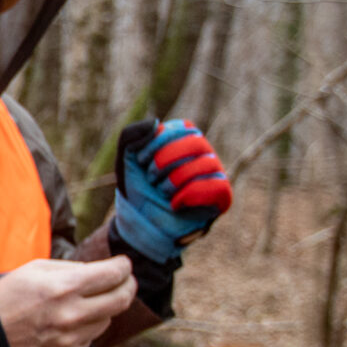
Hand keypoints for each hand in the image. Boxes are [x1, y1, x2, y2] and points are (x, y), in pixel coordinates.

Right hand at [0, 257, 134, 346]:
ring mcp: (72, 338)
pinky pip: (91, 337)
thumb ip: (72, 268)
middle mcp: (72, 314)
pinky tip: (70, 322)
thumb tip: (99, 271)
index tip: (124, 265)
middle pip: (122, 300)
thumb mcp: (37, 268)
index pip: (113, 275)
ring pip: (108, 319)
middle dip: (128, 286)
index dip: (124, 267)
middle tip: (124, 281)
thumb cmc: (9, 295)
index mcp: (64, 287)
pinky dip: (87, 327)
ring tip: (87, 303)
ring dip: (104, 308)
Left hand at [112, 118, 232, 262]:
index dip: (157, 142)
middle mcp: (204, 153)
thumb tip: (155, 122)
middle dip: (166, 160)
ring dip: (175, 179)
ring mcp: (214, 174)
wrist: (139, 223)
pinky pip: (219, 187)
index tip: (140, 161)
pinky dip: (191, 195)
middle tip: (151, 177)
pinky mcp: (221, 198)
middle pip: (195, 142)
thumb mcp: (125, 160)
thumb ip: (131, 135)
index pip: (181, 128)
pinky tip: (175, 204)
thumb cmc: (137, 189)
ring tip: (162, 192)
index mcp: (184, 139)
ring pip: (207, 164)